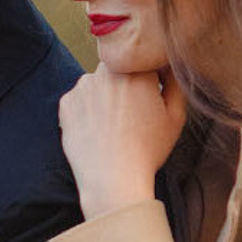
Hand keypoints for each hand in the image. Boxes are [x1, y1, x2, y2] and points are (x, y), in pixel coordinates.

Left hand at [58, 65, 188, 217]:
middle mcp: (105, 71)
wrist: (112, 180)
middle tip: (133, 114)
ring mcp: (82, 86)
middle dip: (126, 84)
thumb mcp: (175, 117)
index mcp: (136, 71)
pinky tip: (97, 130)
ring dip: (105, 94)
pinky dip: (87, 109)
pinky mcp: (66, 102)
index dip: (151, 79)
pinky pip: (80, 98)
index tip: (152, 98)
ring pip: (98, 83)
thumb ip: (175, 83)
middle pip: (119, 69)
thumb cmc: (147, 150)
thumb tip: (168, 66)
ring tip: (114, 125)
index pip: (144, 61)